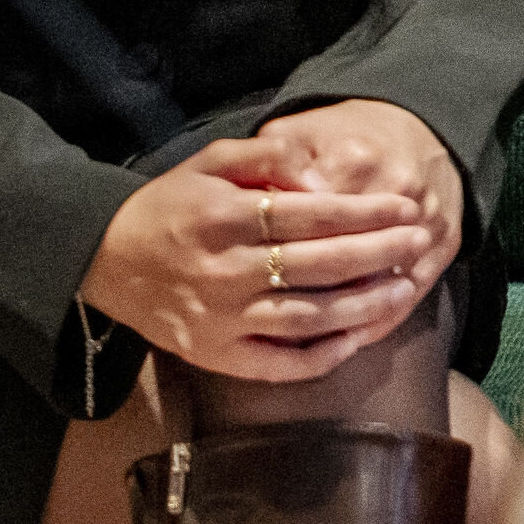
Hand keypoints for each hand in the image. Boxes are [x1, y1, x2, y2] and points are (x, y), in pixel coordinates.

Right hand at [79, 105, 452, 381]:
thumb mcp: (208, 162)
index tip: (405, 208)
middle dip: (379, 254)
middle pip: (319, 266)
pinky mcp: (215, 355)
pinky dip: (322, 356)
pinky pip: (278, 364)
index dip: (365, 213)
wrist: (103, 258)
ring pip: (309, 318)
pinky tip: (358, 339)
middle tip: (419, 243)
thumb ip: (266, 158)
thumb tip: (318, 174)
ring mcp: (221, 320)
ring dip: (364, 305)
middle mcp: (225, 272)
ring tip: (404, 288)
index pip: (310, 216)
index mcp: (225, 219)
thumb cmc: (168, 205)